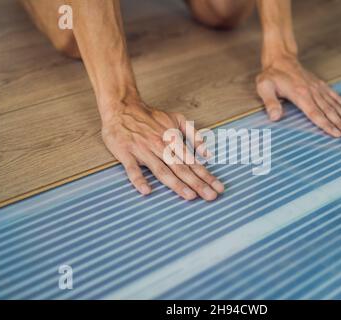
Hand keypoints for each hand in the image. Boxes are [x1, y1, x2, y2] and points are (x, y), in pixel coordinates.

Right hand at [101, 102, 223, 200]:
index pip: (193, 162)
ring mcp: (143, 150)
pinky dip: (139, 179)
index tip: (219, 187)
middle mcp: (161, 146)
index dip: (207, 175)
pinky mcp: (126, 153)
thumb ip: (193, 134)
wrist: (121, 107)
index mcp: (173, 140)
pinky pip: (132, 168)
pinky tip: (146, 190)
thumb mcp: (176, 118)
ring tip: (190, 196)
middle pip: (181, 168)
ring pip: (162, 170)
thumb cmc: (150, 116)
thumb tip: (207, 152)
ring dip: (176, 184)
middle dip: (198, 183)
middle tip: (211, 196)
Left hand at [256, 54, 340, 137]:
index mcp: (299, 94)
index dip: (326, 125)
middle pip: (329, 111)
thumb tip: (274, 117)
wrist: (281, 58)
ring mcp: (318, 88)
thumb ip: (270, 102)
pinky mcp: (321, 86)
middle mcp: (312, 92)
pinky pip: (336, 97)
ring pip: (335, 105)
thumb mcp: (264, 87)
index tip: (336, 134)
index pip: (315, 113)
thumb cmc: (270, 75)